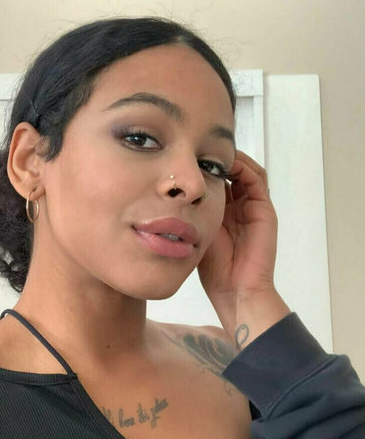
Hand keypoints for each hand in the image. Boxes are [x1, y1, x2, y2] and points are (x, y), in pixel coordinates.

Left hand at [197, 150, 277, 309]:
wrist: (234, 289)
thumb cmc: (213, 268)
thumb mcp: (196, 231)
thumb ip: (191, 211)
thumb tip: (173, 189)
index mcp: (223, 212)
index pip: (217, 180)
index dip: (204, 167)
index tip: (186, 159)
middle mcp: (240, 207)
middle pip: (232, 172)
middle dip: (217, 159)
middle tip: (199, 149)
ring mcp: (254, 207)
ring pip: (246, 171)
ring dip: (231, 159)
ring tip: (213, 152)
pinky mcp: (265, 209)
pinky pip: (257, 179)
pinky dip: (243, 166)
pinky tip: (225, 164)